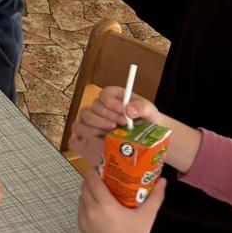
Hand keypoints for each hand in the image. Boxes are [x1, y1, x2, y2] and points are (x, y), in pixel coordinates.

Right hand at [70, 85, 198, 174]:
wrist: (149, 139)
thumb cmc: (149, 121)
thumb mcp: (150, 112)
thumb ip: (142, 106)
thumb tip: (129, 109)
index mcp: (115, 97)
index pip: (104, 94)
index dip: (110, 101)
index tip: (122, 110)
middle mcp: (103, 107)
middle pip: (93, 106)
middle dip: (105, 115)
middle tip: (120, 124)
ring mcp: (96, 120)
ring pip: (84, 117)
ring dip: (97, 124)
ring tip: (111, 132)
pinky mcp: (92, 133)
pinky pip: (81, 130)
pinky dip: (87, 134)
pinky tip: (101, 138)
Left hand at [77, 174, 163, 232]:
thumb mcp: (147, 214)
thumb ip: (155, 196)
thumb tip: (163, 181)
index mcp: (105, 204)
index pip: (92, 181)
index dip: (93, 172)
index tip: (98, 168)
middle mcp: (91, 210)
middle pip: (84, 188)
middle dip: (90, 181)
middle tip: (100, 179)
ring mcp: (84, 220)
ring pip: (80, 199)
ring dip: (87, 193)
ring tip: (98, 193)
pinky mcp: (82, 229)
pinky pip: (80, 212)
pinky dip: (85, 206)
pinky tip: (95, 208)